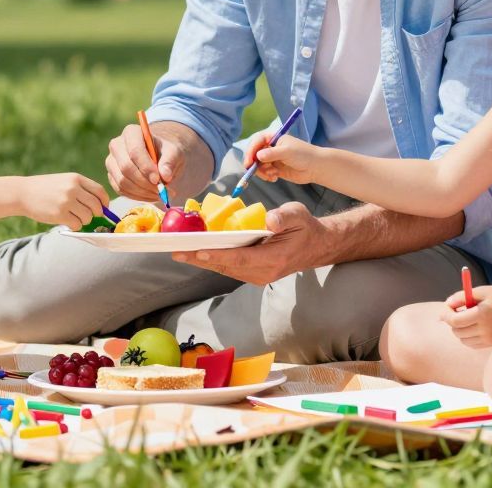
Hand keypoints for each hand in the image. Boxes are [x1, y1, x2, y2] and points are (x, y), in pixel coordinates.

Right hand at [20, 172, 110, 229]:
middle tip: (90, 217)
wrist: (23, 193)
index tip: (104, 208)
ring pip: (88, 217)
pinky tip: (68, 223)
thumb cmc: (45, 188)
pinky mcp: (59, 214)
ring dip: (84, 221)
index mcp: (76, 178)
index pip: (99, 191)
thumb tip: (100, 206)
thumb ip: (80, 189)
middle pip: (96, 206)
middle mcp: (73, 188)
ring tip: (75, 218)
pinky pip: (77, 225)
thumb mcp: (64, 181)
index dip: (104, 202)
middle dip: (96, 214)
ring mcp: (66, 201)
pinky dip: (75, 227)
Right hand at [105, 122, 192, 201]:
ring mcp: (111, 161)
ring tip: (159, 194)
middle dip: (144, 182)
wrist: (158, 158)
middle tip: (161, 191)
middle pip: (126, 167)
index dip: (145, 167)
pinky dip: (137, 196)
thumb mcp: (173, 152)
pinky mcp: (111, 176)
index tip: (158, 180)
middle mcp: (117, 145)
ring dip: (142, 192)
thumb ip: (170, 161)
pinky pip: (121, 190)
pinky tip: (150, 195)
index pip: (134, 151)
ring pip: (122, 181)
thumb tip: (165, 176)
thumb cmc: (165, 152)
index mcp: (131, 132)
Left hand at [171, 201, 330, 285]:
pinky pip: (228, 267)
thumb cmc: (305, 227)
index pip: (241, 258)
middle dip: (199, 259)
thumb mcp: (299, 215)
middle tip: (176, 252)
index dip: (218, 254)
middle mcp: (263, 272)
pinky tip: (195, 251)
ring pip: (224, 268)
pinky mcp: (252, 274)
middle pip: (226, 266)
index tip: (198, 250)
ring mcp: (257, 276)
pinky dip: (211, 259)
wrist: (315, 247)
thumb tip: (268, 221)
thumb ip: (283, 216)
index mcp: (274, 259)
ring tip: (179, 251)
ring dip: (201, 260)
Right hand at [254, 133, 324, 184]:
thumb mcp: (287, 152)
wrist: (315, 167)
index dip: (250, 151)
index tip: (249, 162)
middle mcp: (270, 147)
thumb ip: (272, 154)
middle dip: (254, 164)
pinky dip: (266, 176)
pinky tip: (275, 178)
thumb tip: (258, 156)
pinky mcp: (274, 168)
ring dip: (262, 172)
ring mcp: (272, 158)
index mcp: (272, 138)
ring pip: (258, 165)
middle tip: (256, 172)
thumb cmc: (303, 155)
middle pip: (254, 154)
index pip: (256, 142)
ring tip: (273, 175)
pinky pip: (264, 172)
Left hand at [439, 284, 491, 347]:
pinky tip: (474, 325)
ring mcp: (490, 340)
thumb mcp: (481, 291)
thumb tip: (447, 304)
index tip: (446, 307)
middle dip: (452, 320)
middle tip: (456, 310)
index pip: (455, 321)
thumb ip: (461, 296)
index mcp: (482, 314)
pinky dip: (468, 336)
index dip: (445, 314)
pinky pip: (472, 344)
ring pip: (463, 339)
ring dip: (460, 329)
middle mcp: (486, 330)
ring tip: (468, 317)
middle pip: (457, 331)